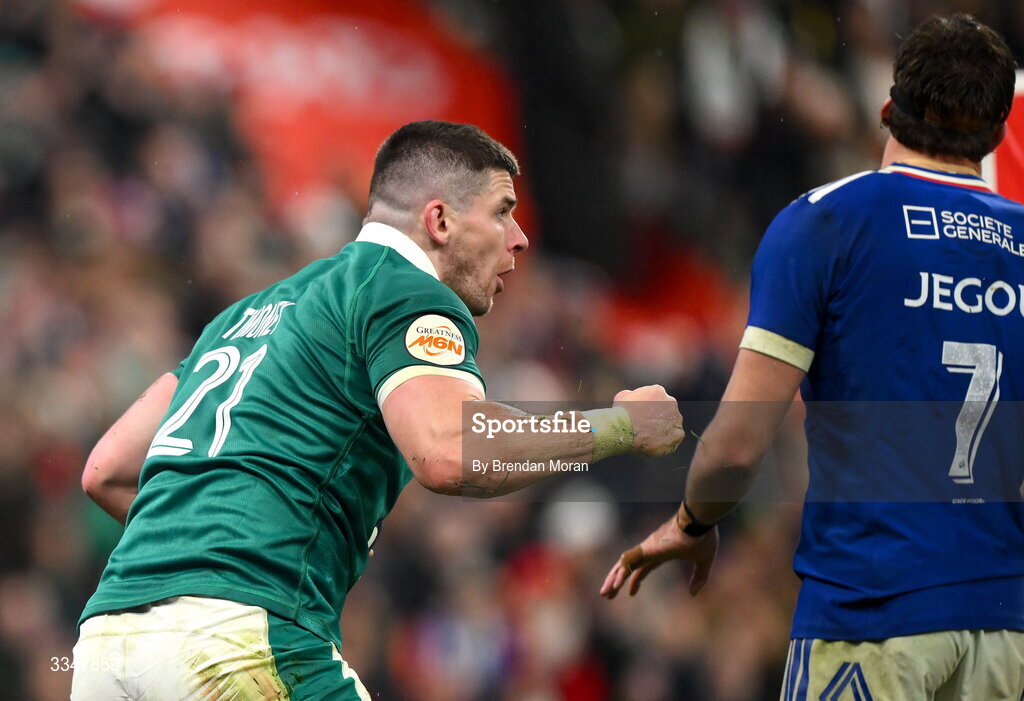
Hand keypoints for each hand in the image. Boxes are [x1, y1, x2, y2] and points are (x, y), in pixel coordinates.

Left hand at [600, 511, 717, 598]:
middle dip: (617, 581)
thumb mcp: (704, 561)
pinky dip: (621, 573)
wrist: (699, 521)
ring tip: (604, 593)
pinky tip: (615, 585)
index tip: (630, 593)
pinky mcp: (647, 548)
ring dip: (613, 579)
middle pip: (628, 568)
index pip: (643, 569)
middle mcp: (650, 550)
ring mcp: (647, 549)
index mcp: (661, 553)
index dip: (636, 580)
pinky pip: (630, 562)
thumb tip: (693, 594)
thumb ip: (699, 577)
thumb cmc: (702, 537)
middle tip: (606, 594)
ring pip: (624, 565)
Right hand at [614, 385, 684, 457]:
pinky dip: (668, 441)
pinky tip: (657, 443)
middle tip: (648, 427)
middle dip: (660, 418)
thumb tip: (631, 395)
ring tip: (651, 437)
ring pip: (672, 424)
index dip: (651, 409)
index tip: (644, 416)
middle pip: (667, 411)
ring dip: (665, 429)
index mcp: (658, 390)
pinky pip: (675, 437)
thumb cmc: (620, 413)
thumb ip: (631, 394)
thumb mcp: (622, 396)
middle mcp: (670, 401)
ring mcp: (676, 418)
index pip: (658, 399)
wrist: (623, 429)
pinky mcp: (678, 433)